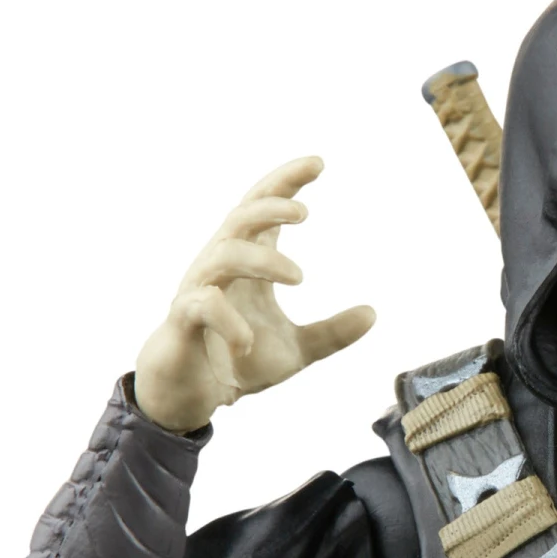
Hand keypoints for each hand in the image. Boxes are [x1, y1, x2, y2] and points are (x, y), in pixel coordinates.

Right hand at [134, 156, 375, 431]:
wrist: (195, 394)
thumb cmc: (238, 360)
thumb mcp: (297, 350)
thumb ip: (332, 332)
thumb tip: (374, 313)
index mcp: (247, 264)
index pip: (263, 210)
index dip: (285, 182)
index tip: (319, 163)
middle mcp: (220, 266)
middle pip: (241, 217)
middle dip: (271, 206)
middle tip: (306, 213)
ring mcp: (199, 289)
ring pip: (224, 254)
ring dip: (263, 260)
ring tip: (300, 276)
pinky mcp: (182, 319)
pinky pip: (202, 304)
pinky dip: (228, 320)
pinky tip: (248, 342)